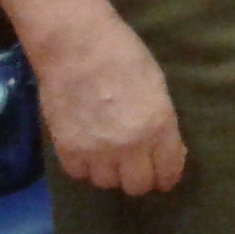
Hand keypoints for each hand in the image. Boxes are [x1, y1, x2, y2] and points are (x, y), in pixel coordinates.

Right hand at [27, 7, 185, 193]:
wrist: (77, 48)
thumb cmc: (125, 56)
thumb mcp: (157, 87)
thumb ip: (161, 122)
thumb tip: (164, 147)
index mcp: (159, 126)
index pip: (168, 170)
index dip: (168, 175)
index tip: (165, 175)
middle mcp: (129, 146)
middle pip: (137, 186)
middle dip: (141, 177)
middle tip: (137, 164)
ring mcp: (95, 151)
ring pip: (107, 182)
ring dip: (111, 171)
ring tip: (110, 153)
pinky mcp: (66, 150)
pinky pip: (80, 174)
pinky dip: (85, 166)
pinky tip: (88, 150)